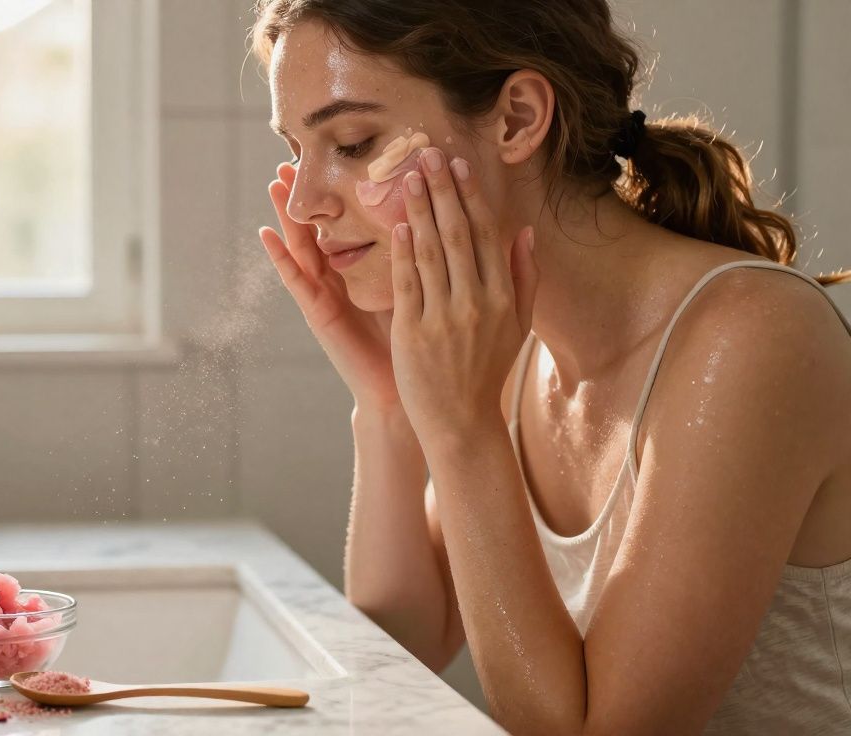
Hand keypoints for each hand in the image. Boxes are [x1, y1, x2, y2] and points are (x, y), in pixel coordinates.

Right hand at [259, 162, 401, 409]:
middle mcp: (339, 280)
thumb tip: (445, 217)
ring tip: (273, 183)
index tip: (331, 158)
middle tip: (291, 156)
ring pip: (301, 246)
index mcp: (361, 272)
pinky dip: (278, 258)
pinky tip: (264, 234)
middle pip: (318, 228)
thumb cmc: (416, 344)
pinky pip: (295, 281)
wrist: (403, 392)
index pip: (346, 224)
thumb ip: (424, 257)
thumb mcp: (421, 290)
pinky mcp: (318, 315)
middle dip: (306, 194)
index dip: (336, 194)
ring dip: (284, 214)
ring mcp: (325, 296)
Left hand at [388, 149, 538, 441]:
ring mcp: (444, 316)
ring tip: (407, 177)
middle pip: (456, 234)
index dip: (470, 197)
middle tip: (426, 154)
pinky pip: (408, 282)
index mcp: (501, 296)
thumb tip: (525, 231)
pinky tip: (396, 224)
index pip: (484, 235)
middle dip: (442, 190)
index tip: (459, 165)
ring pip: (430, 251)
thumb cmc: (486, 371)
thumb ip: (524, 277)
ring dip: (418, 209)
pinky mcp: (413, 331)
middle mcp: (475, 301)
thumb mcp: (517, 326)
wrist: (460, 421)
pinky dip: (402, 251)